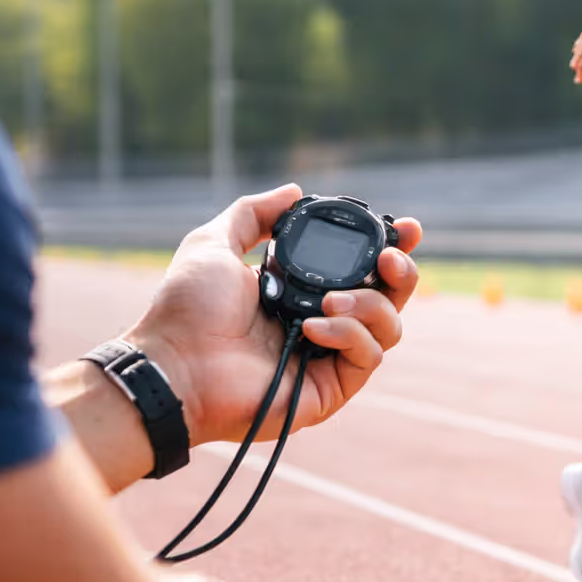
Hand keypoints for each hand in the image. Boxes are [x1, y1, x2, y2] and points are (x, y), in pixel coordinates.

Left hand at [124, 184, 422, 446]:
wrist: (174, 365)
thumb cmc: (185, 310)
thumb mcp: (215, 243)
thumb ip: (254, 213)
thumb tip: (294, 191)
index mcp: (301, 291)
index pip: (362, 270)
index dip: (391, 249)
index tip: (407, 229)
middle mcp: (322, 323)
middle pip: (390, 298)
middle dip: (402, 273)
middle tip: (389, 258)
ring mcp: (327, 358)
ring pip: (389, 327)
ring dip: (370, 304)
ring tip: (328, 300)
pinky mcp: (330, 390)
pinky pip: (369, 357)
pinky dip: (349, 335)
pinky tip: (314, 327)